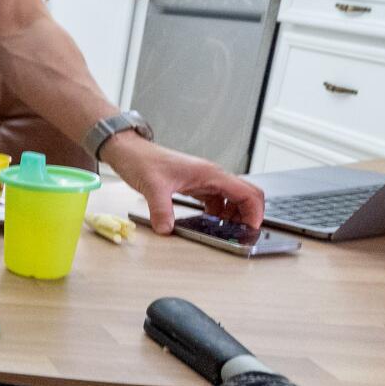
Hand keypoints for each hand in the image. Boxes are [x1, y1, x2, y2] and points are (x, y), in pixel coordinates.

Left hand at [102, 134, 263, 233]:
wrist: (129, 151)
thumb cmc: (142, 160)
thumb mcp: (152, 188)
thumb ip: (161, 210)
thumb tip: (167, 229)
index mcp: (210, 173)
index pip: (247, 192)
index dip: (255, 212)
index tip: (252, 229)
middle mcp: (211, 176)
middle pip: (244, 195)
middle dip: (248, 215)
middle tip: (242, 234)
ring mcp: (204, 180)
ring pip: (230, 199)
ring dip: (233, 216)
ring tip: (227, 233)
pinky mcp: (194, 185)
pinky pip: (215, 201)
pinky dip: (218, 213)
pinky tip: (209, 224)